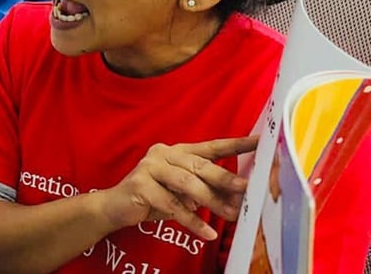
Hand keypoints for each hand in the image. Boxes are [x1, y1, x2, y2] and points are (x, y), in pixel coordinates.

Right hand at [97, 136, 256, 240]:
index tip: (259, 143)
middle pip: (200, 165)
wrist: (116, 207)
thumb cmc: (154, 197)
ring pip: (187, 184)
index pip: (210, 147)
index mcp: (177, 151)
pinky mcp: (140, 185)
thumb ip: (207, 190)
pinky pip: (172, 205)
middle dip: (225, 179)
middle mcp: (163, 154)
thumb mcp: (184, 193)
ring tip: (231, 216)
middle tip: (245, 190)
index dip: (235, 145)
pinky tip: (206, 231)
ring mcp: (149, 167)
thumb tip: (239, 196)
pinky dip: (192, 220)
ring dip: (212, 202)